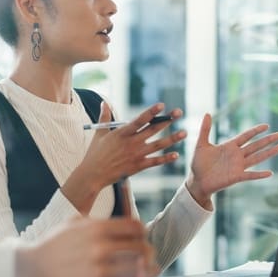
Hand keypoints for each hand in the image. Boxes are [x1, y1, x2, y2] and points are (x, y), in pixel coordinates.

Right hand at [15, 217, 157, 276]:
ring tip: (145, 275)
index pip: (135, 227)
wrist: (30, 272)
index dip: (142, 233)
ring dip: (144, 274)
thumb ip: (96, 222)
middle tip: (148, 259)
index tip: (142, 239)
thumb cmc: (51, 248)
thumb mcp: (71, 225)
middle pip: (141, 249)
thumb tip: (120, 223)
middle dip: (148, 254)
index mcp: (95, 228)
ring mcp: (97, 271)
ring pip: (137, 272)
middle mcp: (99, 248)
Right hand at [63, 103, 185, 212]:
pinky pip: (155, 161)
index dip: (151, 112)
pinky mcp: (138, 166)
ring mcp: (136, 155)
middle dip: (167, 120)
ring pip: (158, 145)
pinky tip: (176, 155)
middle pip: (153, 129)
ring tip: (184, 132)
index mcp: (122, 133)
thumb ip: (104, 116)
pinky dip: (166, 159)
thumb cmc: (95, 153)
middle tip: (179, 112)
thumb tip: (104, 102)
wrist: (93, 175)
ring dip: (172, 139)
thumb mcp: (99, 133)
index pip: (140, 120)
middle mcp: (131, 143)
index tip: (162, 105)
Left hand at [184, 113, 277, 208]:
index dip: (256, 131)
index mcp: (229, 146)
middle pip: (256, 145)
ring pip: (257, 157)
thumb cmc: (198, 164)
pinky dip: (260, 174)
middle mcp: (236, 155)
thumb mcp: (201, 144)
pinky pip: (250, 175)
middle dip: (268, 139)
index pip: (246, 136)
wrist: (196, 180)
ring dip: (269, 153)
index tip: (266, 125)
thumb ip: (205, 129)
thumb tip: (207, 113)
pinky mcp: (236, 177)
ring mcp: (238, 166)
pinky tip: (270, 173)